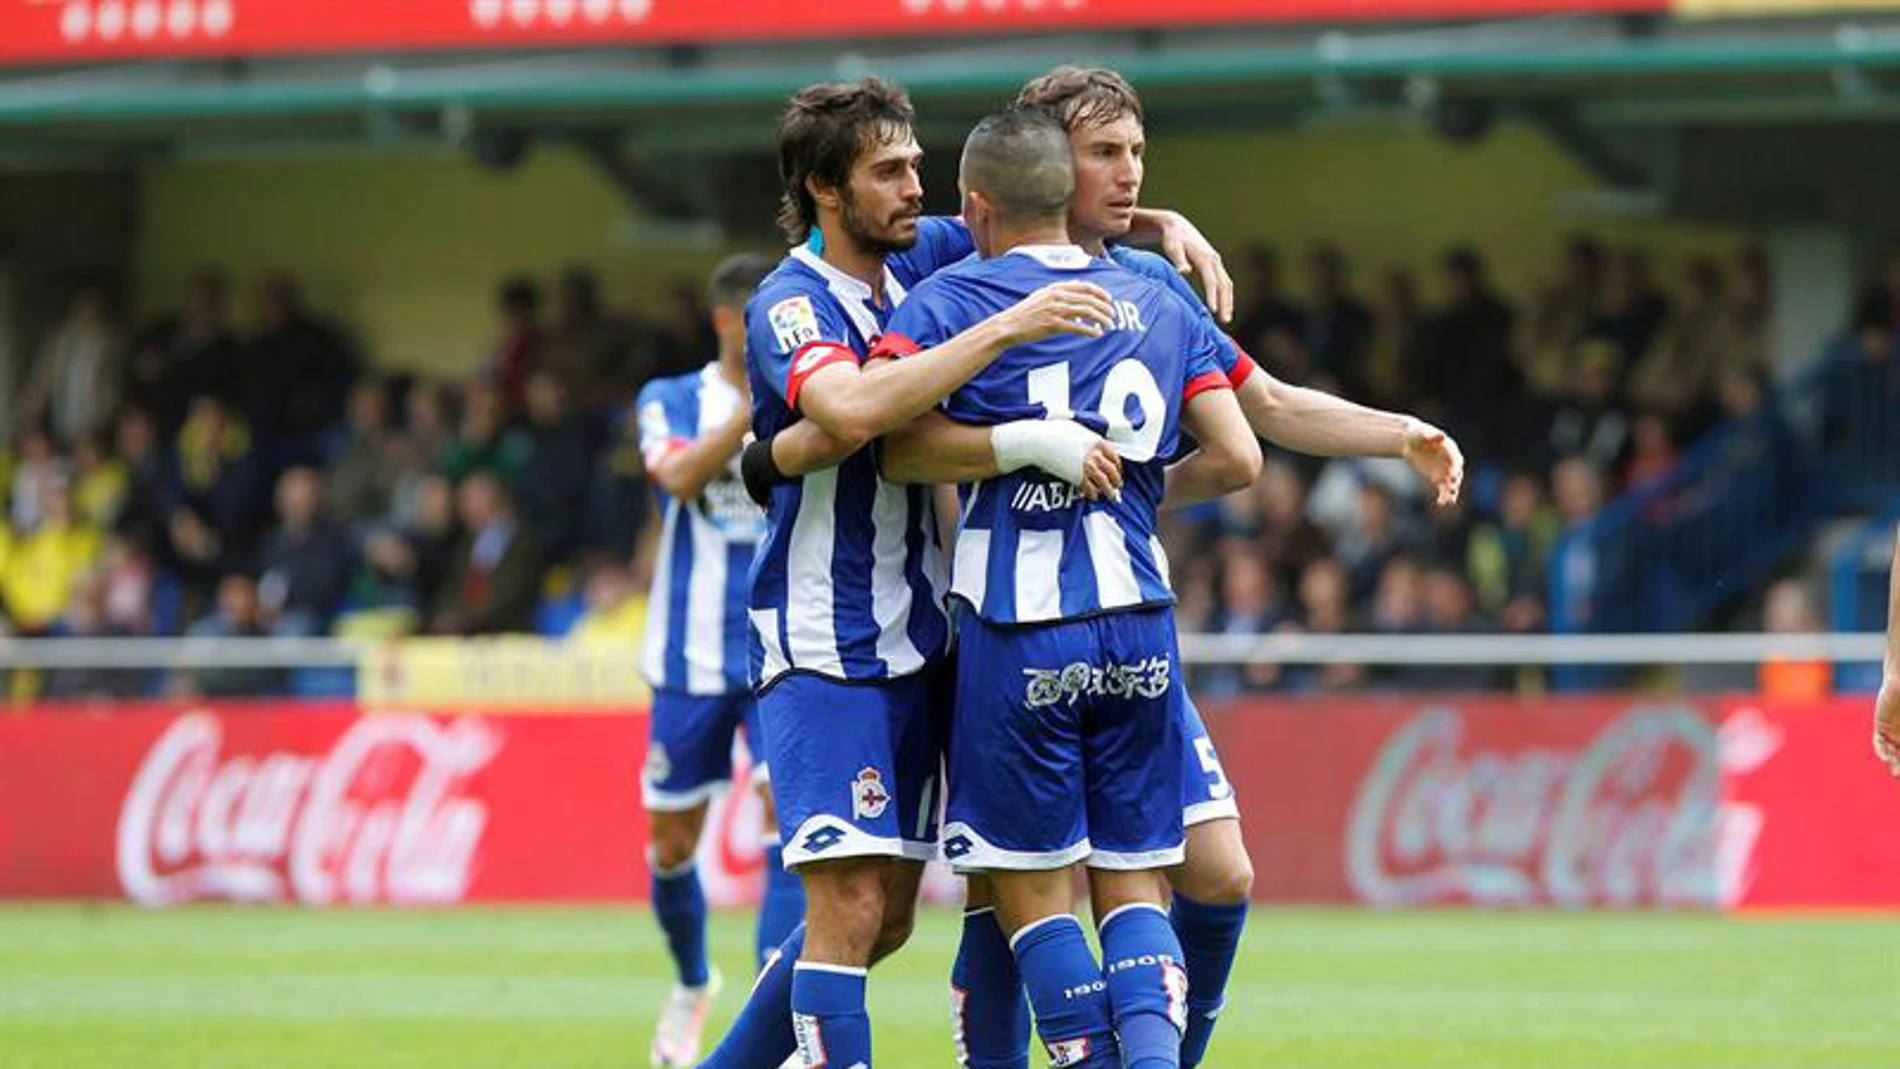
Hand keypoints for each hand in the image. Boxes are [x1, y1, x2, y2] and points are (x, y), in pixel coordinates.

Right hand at [992, 419, 1121, 497]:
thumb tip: (1094, 440)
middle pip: (1112, 471)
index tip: (1117, 470)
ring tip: (1110, 495)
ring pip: (1104, 482)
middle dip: (1117, 480)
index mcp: (1097, 442)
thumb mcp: (1076, 428)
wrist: (1039, 442)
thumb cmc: (1053, 431)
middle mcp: (1095, 455)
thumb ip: (1088, 436)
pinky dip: (1093, 494)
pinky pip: (1089, 489)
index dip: (1117, 466)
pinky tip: (1093, 496)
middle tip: (1118, 485)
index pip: (1114, 457)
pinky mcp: (1076, 477)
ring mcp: (1086, 467)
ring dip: (1109, 490)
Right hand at [993, 282, 1116, 345]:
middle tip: (1113, 315)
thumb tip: (1078, 292)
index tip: (1109, 300)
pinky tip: (1097, 334)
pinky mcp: (1052, 325)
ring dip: (1101, 319)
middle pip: (1089, 299)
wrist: (1009, 325)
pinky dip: (1090, 331)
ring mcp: (1054, 310)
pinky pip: (1077, 327)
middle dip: (1104, 307)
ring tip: (1109, 325)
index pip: (1084, 286)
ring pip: (1086, 312)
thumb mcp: (1042, 296)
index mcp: (1055, 288)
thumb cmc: (1026, 313)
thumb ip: (1060, 293)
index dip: (1100, 292)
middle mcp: (1056, 296)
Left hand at [1152, 211, 1233, 323]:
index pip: (1211, 280)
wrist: (1177, 226)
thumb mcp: (1172, 247)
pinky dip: (1226, 295)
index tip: (1213, 311)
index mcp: (1205, 257)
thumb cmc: (1172, 239)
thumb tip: (1184, 272)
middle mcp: (1214, 260)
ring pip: (1227, 284)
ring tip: (1226, 319)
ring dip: (1228, 301)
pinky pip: (1224, 282)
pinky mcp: (1214, 264)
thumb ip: (1178, 260)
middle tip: (1225, 321)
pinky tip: (1223, 308)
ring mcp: (1216, 262)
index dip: (1213, 296)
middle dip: (1226, 303)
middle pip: (1224, 284)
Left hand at [1402, 418, 1464, 506]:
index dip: (1455, 468)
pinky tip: (1441, 503)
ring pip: (1451, 483)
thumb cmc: (1417, 435)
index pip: (1456, 460)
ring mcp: (1445, 470)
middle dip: (1454, 482)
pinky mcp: (1438, 478)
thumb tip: (1442, 436)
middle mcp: (1450, 461)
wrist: (1411, 442)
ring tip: (1449, 501)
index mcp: (1450, 449)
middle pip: (1456, 473)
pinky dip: (1443, 496)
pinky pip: (1443, 489)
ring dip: (1451, 492)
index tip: (1452, 475)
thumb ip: (1432, 435)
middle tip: (1452, 490)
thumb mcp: (1421, 433)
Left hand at [1875, 677, 1899, 777]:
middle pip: (1899, 755)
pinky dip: (1881, 749)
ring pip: (1890, 751)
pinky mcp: (1881, 726)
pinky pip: (1879, 741)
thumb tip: (1897, 743)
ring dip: (1891, 759)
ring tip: (1892, 765)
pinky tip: (1885, 756)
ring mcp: (1891, 732)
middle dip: (1898, 765)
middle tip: (1897, 773)